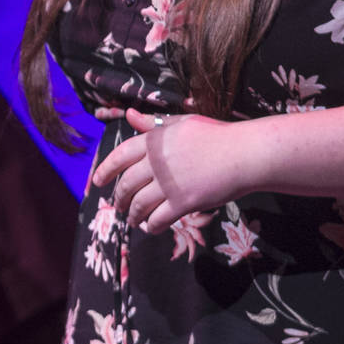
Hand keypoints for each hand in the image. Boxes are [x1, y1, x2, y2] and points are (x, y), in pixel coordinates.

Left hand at [90, 109, 251, 232]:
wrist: (246, 154)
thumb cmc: (218, 136)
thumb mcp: (183, 124)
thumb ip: (154, 124)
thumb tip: (129, 116)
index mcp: (154, 140)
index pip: (119, 156)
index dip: (105, 170)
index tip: (96, 181)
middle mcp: (157, 162)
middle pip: (127, 184)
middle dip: (119, 198)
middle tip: (118, 206)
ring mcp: (169, 183)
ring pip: (139, 204)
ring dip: (133, 215)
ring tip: (132, 219)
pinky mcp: (183, 202)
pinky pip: (158, 219)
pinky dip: (151, 226)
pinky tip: (150, 228)